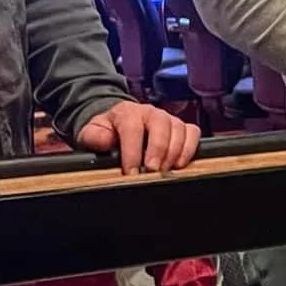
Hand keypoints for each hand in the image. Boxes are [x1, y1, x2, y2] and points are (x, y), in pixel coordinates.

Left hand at [78, 102, 199, 174]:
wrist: (119, 125)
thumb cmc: (108, 132)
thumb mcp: (92, 133)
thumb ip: (94, 136)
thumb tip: (105, 141)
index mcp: (128, 112)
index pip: (133, 129)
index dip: (133, 152)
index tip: (131, 172)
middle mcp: (151, 112)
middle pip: (161, 126)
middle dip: (158, 150)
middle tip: (152, 171)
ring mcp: (169, 119)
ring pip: (179, 130)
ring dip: (174, 153)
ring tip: (165, 171)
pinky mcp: (182, 127)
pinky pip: (193, 133)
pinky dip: (190, 149)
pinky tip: (180, 164)